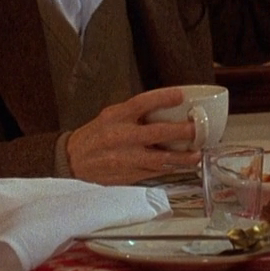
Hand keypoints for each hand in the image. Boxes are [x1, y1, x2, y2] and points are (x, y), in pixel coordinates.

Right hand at [65, 87, 201, 183]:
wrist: (73, 161)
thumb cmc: (95, 135)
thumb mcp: (111, 115)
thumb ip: (135, 112)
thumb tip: (166, 108)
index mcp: (116, 117)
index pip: (141, 103)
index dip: (162, 98)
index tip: (180, 95)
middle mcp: (121, 137)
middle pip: (156, 133)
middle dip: (180, 132)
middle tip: (196, 130)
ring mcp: (125, 158)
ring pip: (159, 159)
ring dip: (181, 158)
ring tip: (196, 155)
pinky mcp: (128, 175)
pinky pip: (154, 172)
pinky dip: (170, 169)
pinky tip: (183, 166)